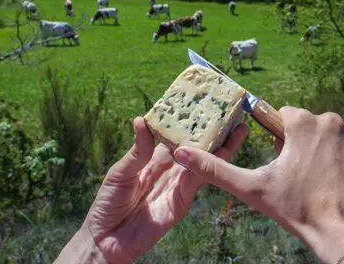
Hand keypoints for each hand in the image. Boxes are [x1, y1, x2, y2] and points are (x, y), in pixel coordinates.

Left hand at [56, 117, 247, 263]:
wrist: (106, 239)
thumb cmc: (108, 202)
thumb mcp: (121, 171)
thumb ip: (138, 150)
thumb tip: (142, 120)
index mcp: (154, 159)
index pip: (176, 136)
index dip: (189, 121)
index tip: (203, 103)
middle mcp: (170, 170)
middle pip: (196, 148)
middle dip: (213, 133)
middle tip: (231, 113)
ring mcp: (178, 186)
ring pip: (203, 164)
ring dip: (220, 149)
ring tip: (237, 130)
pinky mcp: (181, 203)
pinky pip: (195, 183)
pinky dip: (206, 169)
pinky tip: (219, 153)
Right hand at [174, 107, 343, 263]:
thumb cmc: (298, 209)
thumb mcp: (252, 188)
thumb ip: (215, 169)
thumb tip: (182, 153)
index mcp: (302, 122)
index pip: (280, 116)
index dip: (277, 140)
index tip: (280, 161)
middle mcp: (330, 120)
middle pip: (303, 125)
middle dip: (296, 145)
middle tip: (295, 176)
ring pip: (324, 135)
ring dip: (317, 151)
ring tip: (314, 181)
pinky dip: (337, 160)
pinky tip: (333, 182)